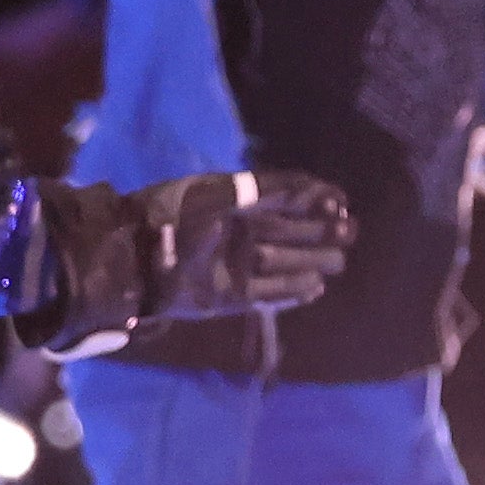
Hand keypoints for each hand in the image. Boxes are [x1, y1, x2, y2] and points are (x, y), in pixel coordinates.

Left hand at [142, 169, 355, 317]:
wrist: (134, 257)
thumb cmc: (174, 216)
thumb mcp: (218, 192)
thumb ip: (262, 189)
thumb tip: (306, 186)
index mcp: (237, 205)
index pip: (286, 199)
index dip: (316, 199)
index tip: (340, 202)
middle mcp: (241, 235)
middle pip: (291, 232)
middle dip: (322, 231)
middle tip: (351, 232)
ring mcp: (236, 267)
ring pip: (285, 263)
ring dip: (314, 261)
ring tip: (340, 260)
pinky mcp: (229, 298)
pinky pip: (268, 296)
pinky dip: (292, 293)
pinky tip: (317, 288)